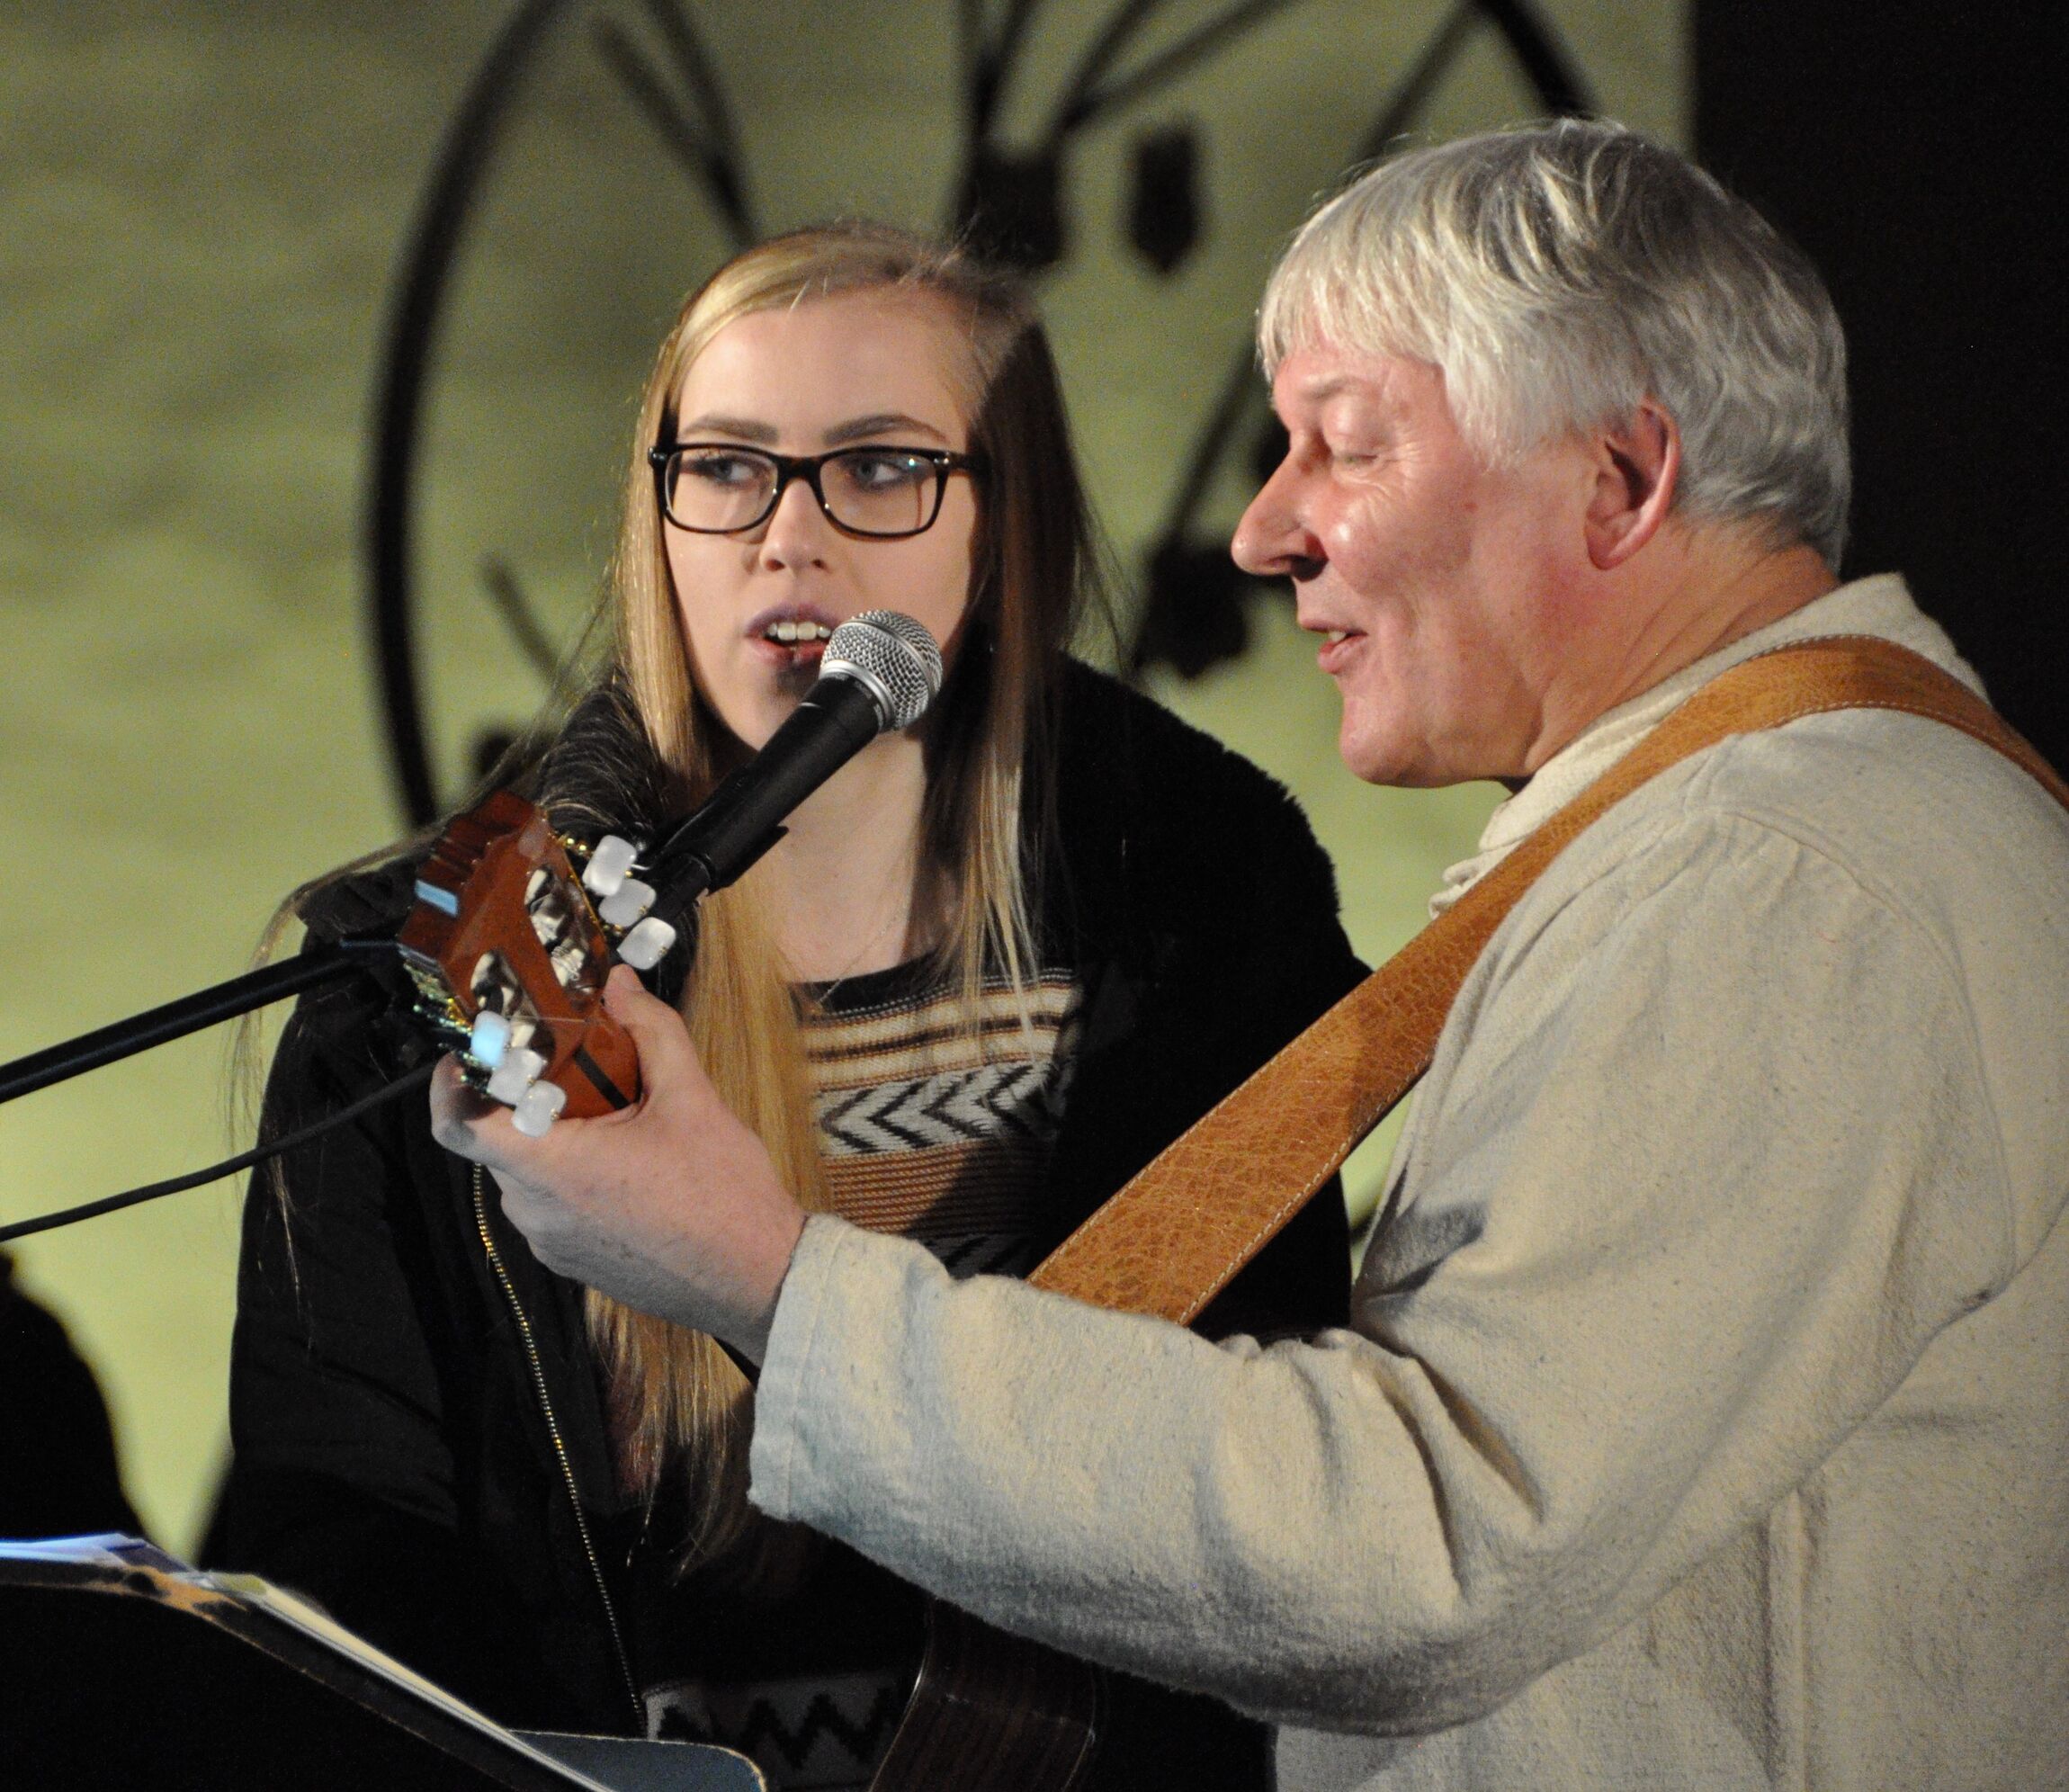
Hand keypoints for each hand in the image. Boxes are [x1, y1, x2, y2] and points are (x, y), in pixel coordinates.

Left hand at [429, 965, 806, 1360]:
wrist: (759, 1280)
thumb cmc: (724, 1194)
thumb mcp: (692, 1099)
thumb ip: (651, 1032)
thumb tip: (620, 983)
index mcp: (554, 1168)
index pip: (459, 1125)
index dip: (453, 1081)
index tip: (474, 1049)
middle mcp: (536, 1211)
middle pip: (499, 1140)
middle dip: (526, 1099)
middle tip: (569, 1064)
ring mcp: (549, 1242)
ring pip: (527, 1171)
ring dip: (554, 1137)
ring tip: (611, 1113)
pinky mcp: (570, 1261)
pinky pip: (550, 1204)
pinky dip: (571, 1174)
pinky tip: (627, 1162)